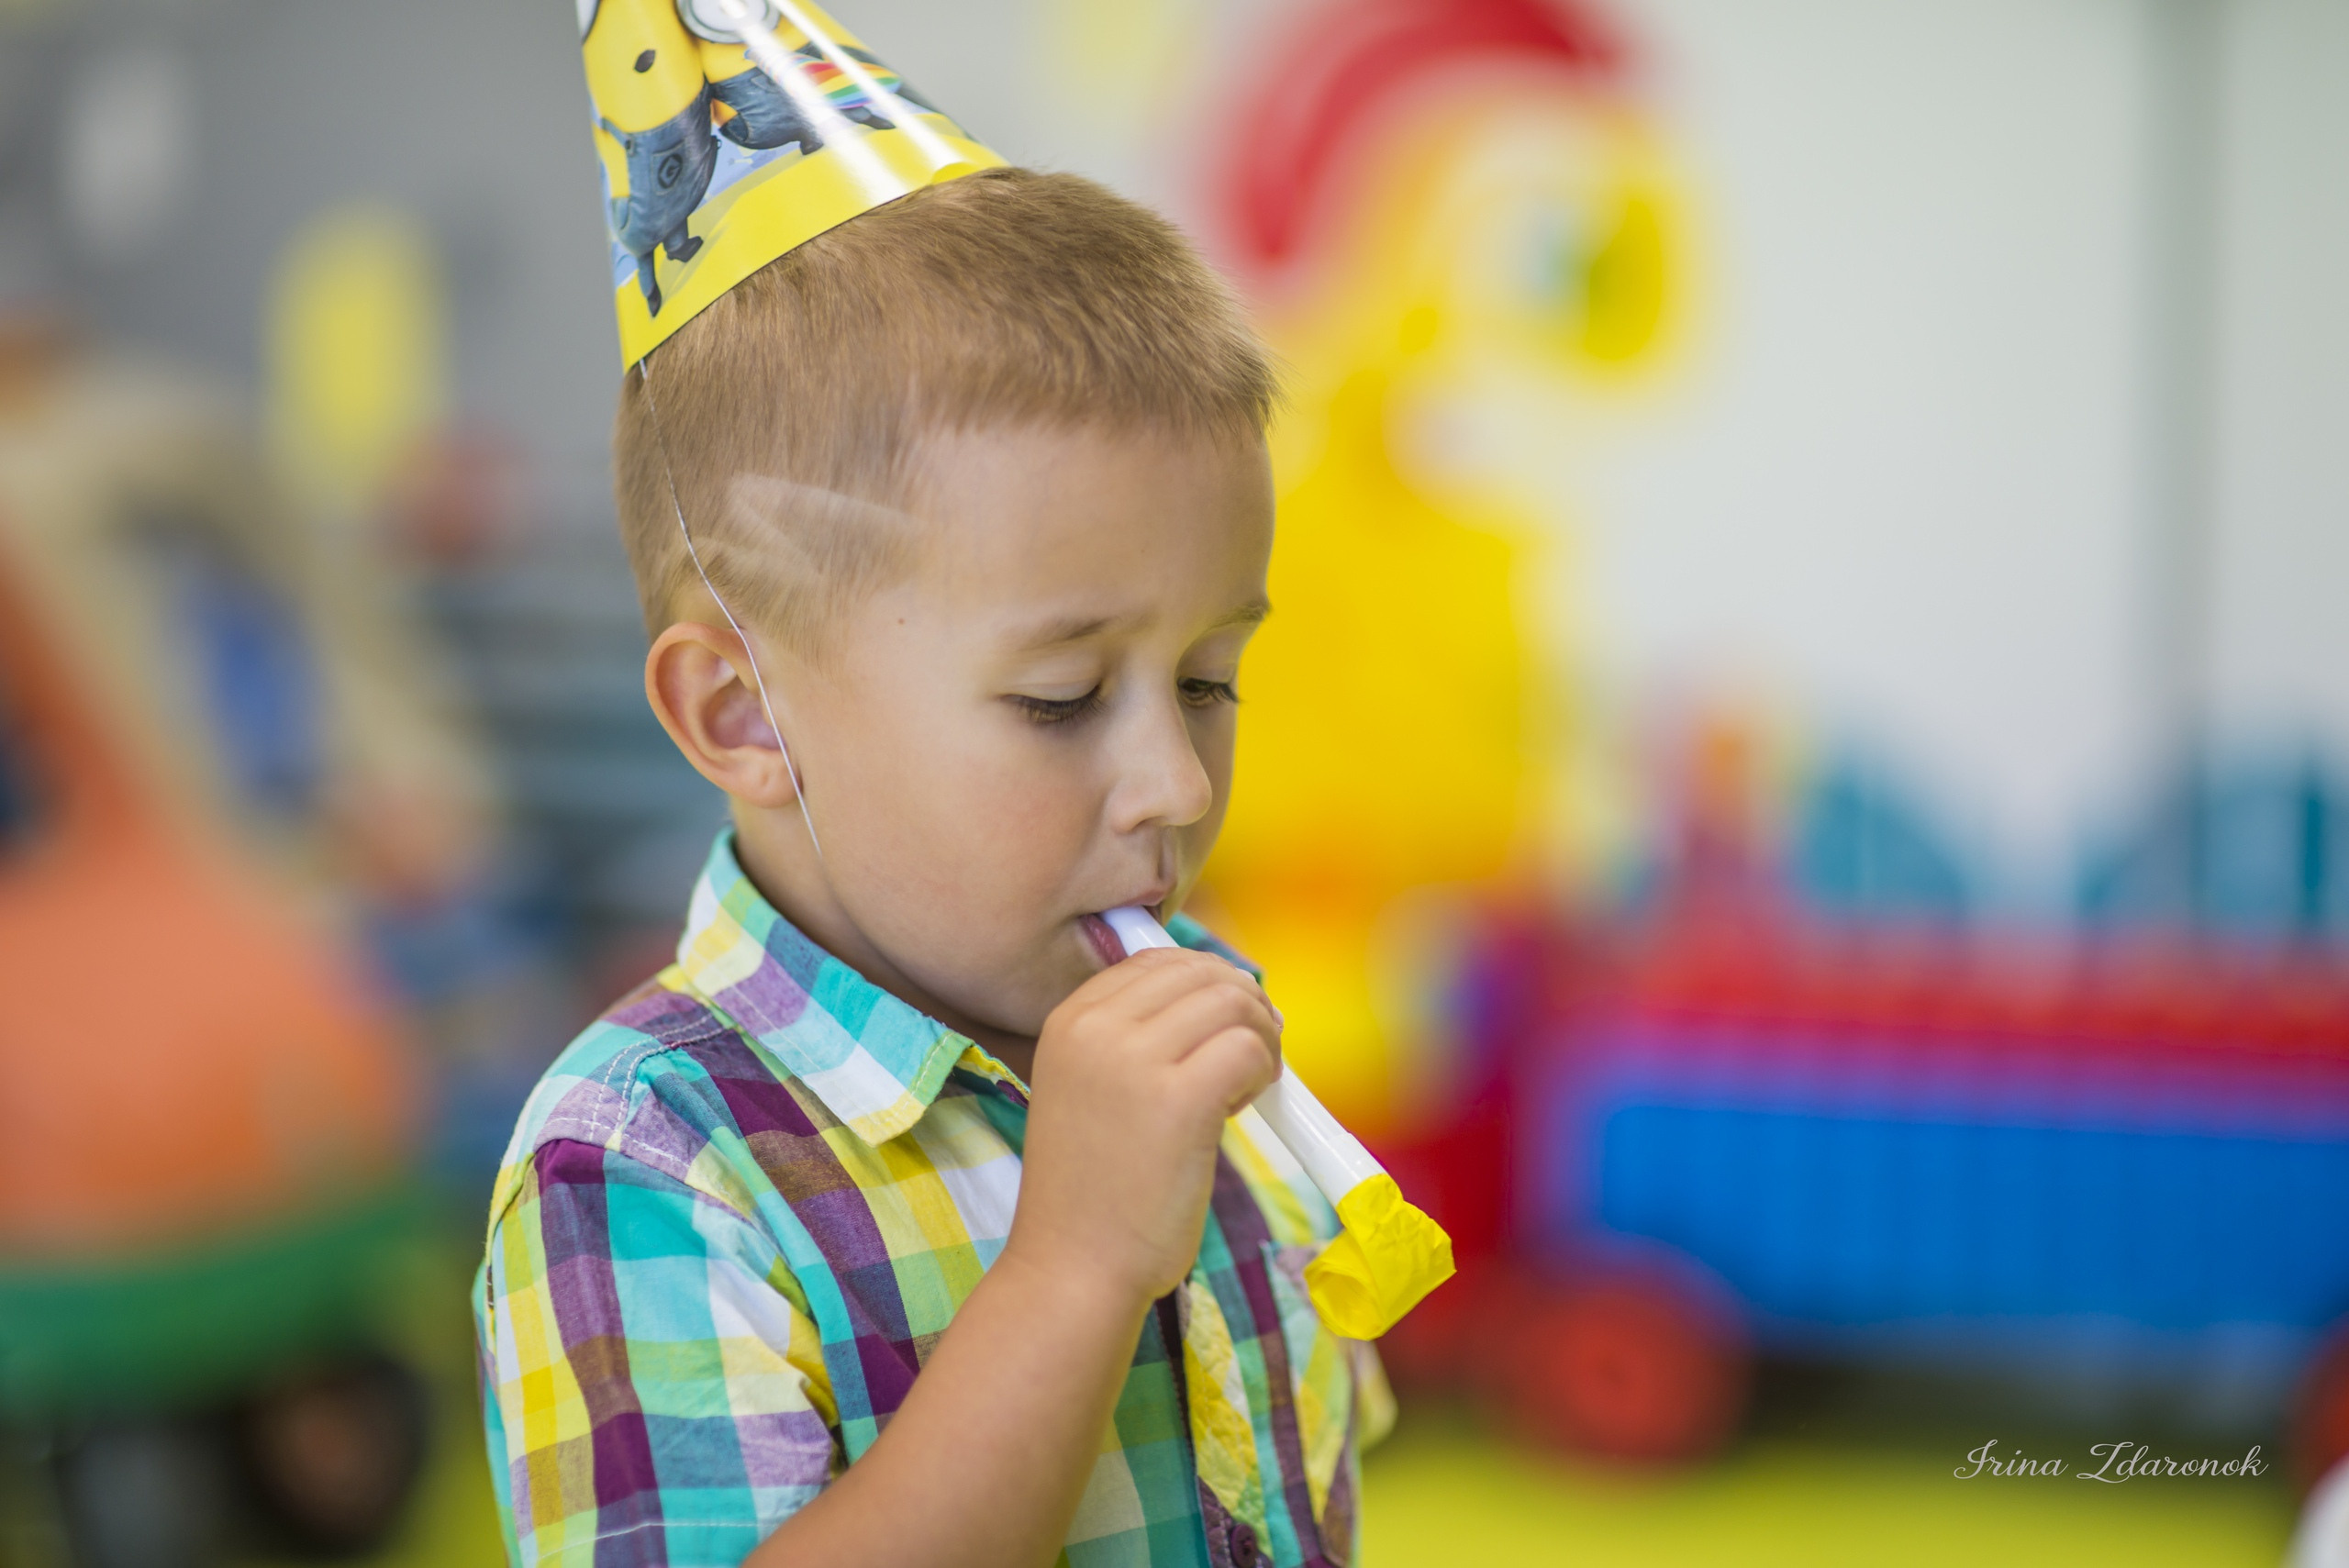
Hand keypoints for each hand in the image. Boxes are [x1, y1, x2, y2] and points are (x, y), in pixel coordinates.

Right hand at [1008, 948, 1282, 1301]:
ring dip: (1260, 1039)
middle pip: (1203, 973)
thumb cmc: (1095, 1190)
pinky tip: (1243, 1107)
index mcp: (1069, 1019)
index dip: (1206, 987)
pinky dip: (1264, 1071)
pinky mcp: (1180, 1101)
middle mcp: (1096, 1028)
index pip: (1160, 960)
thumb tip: (1229, 996)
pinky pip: (1249, 1050)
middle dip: (1244, 1007)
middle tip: (1252, 1059)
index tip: (1221, 1031)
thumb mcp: (1091, 1090)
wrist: (1072, 1268)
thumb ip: (1137, 1039)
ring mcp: (1135, 1061)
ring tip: (1246, 1087)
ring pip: (1234, 1003)